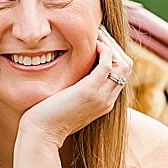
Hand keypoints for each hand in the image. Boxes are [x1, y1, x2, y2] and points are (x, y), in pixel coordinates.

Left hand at [19, 25, 131, 147]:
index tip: (100, 40)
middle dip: (115, 45)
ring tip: (97, 34)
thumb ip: (77, 89)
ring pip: (122, 64)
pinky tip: (94, 44)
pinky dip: (105, 51)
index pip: (121, 73)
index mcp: (104, 102)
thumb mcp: (68, 102)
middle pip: (126, 66)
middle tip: (99, 32)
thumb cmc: (48, 118)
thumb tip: (73, 73)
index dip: (114, 53)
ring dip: (111, 45)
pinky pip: (109, 66)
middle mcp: (107, 100)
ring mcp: (101, 97)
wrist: (41, 134)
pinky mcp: (90, 92)